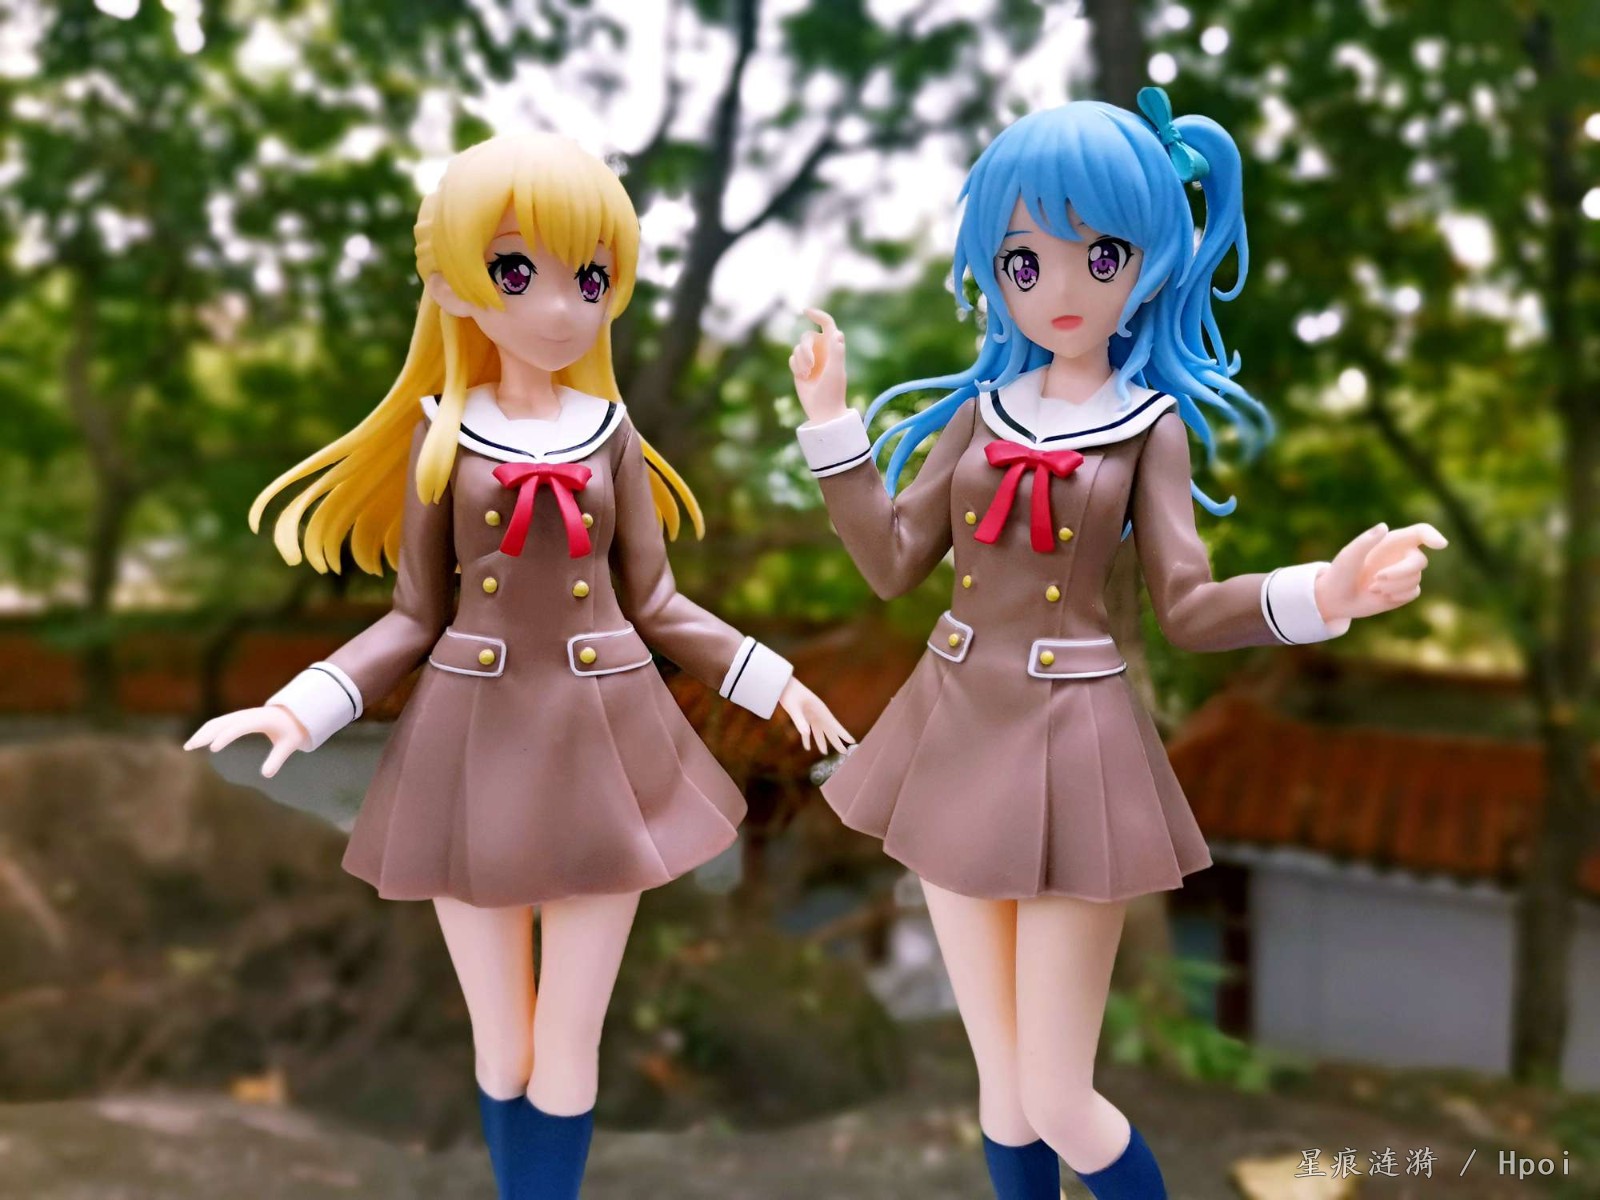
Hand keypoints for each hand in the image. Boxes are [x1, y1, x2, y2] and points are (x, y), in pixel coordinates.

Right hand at [183, 705, 310, 778]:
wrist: (295, 714)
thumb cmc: (292, 730)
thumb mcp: (289, 744)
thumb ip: (277, 759)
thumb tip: (266, 775)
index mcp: (259, 720)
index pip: (238, 728)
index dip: (225, 737)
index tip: (213, 749)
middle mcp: (247, 715)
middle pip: (221, 723)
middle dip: (205, 734)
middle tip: (190, 747)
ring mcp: (240, 716)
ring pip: (216, 722)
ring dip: (202, 732)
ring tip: (189, 746)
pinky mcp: (237, 719)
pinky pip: (218, 723)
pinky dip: (206, 731)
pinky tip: (198, 741)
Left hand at [776, 676, 855, 756]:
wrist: (783, 684)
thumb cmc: (789, 693)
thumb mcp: (793, 707)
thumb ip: (800, 720)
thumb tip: (806, 734)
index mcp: (820, 710)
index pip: (834, 725)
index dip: (843, 734)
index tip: (852, 741)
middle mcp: (818, 713)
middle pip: (829, 730)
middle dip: (836, 741)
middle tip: (844, 752)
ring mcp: (811, 714)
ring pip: (818, 731)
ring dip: (821, 742)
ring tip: (824, 753)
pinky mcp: (803, 715)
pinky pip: (807, 729)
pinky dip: (807, 739)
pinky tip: (807, 747)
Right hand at [788, 307, 848, 425]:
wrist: (823, 410)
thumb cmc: (832, 391)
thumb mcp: (836, 371)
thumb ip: (837, 352)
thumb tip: (837, 333)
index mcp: (834, 347)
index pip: (827, 324)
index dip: (817, 315)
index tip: (805, 311)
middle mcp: (822, 350)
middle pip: (807, 336)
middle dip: (806, 350)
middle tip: (810, 366)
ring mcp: (811, 359)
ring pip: (797, 348)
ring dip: (801, 361)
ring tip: (806, 375)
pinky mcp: (800, 367)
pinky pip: (792, 358)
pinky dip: (796, 367)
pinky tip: (803, 378)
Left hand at [1314, 521, 1447, 622]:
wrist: (1337, 598)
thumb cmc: (1341, 573)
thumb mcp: (1349, 556)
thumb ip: (1365, 541)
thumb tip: (1384, 527)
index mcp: (1392, 541)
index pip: (1420, 532)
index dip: (1433, 536)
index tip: (1441, 545)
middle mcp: (1402, 555)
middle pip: (1420, 561)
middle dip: (1399, 572)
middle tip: (1375, 579)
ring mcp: (1406, 574)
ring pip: (1415, 579)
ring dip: (1392, 586)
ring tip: (1371, 587)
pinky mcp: (1406, 591)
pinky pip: (1413, 592)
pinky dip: (1396, 595)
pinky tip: (1381, 595)